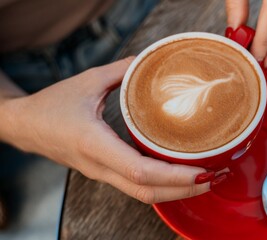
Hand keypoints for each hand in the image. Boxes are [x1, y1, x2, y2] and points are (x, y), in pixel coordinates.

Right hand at [0, 57, 212, 203]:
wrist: (27, 127)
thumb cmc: (53, 106)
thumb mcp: (87, 81)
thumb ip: (121, 70)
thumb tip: (149, 62)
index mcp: (94, 143)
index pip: (139, 170)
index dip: (174, 175)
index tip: (202, 170)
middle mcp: (100, 166)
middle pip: (147, 191)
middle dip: (184, 190)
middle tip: (214, 176)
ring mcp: (103, 174)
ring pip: (143, 193)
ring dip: (175, 191)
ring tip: (203, 178)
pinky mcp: (105, 173)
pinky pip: (136, 186)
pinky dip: (162, 185)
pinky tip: (178, 175)